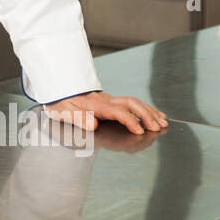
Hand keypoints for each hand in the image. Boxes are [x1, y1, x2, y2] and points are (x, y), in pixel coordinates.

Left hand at [43, 91, 167, 134]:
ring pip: (134, 102)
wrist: (57, 88)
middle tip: (158, 127)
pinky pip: (131, 103)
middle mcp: (105, 100)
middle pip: (131, 104)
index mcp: (95, 105)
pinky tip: (154, 114)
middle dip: (146, 115)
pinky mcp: (110, 101)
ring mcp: (109, 100)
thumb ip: (78, 118)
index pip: (118, 112)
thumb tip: (92, 125)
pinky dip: (145, 108)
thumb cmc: (60, 101)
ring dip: (149, 112)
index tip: (140, 131)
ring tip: (162, 122)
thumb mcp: (63, 111)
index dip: (130, 121)